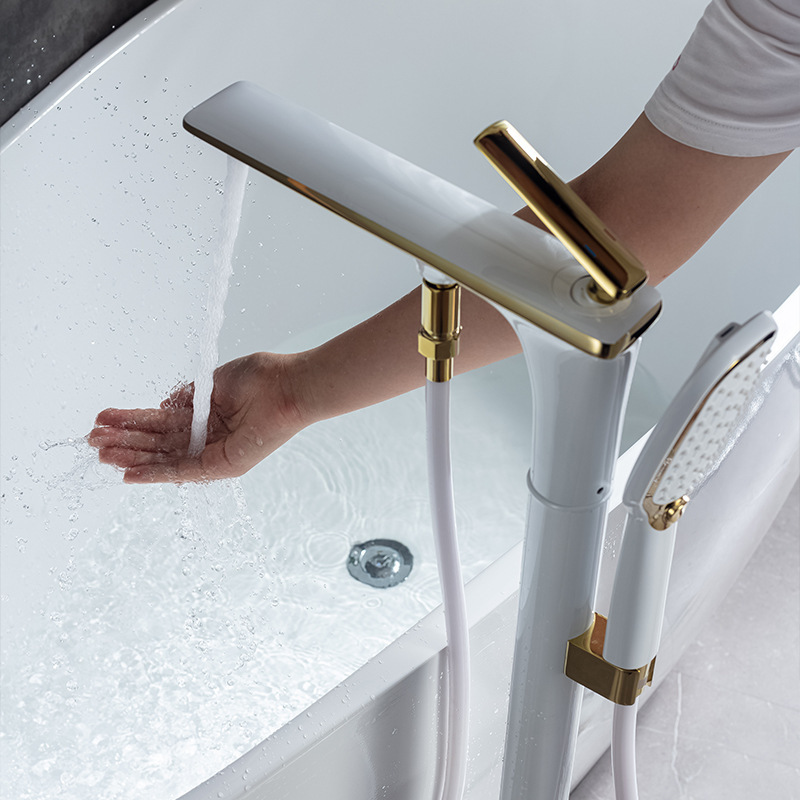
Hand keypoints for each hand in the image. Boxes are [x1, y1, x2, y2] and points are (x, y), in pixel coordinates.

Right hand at [88, 352, 305, 482]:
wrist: (289, 386)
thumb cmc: (260, 378)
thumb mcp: (213, 382)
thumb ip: (186, 397)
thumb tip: (161, 405)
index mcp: (206, 417)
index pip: (162, 423)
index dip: (132, 421)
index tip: (104, 419)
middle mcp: (208, 437)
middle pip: (158, 443)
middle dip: (124, 441)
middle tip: (92, 440)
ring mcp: (214, 453)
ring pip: (165, 458)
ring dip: (132, 457)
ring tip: (100, 454)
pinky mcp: (223, 466)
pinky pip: (184, 472)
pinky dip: (156, 473)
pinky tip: (129, 474)